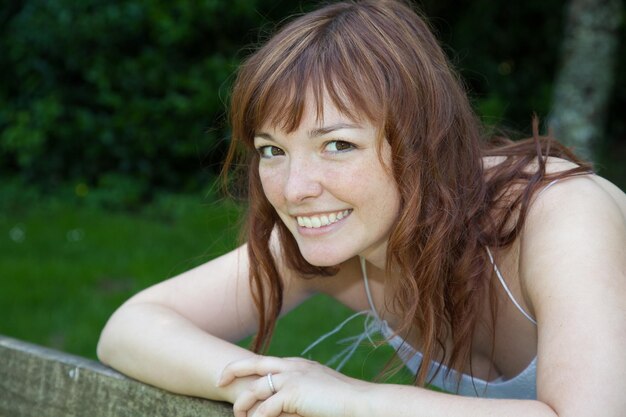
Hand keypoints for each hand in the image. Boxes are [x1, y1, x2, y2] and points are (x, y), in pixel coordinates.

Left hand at [217, 355, 367, 416]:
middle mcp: (292, 366)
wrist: (360, 402)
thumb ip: (297, 392)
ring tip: (238, 416)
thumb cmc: (342, 401)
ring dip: (244, 404)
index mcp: (297, 364)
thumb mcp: (316, 390)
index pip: (265, 361)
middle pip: (254, 364)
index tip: (231, 375)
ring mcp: (293, 378)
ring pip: (256, 388)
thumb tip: (281, 404)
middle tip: (218, 382)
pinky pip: (266, 408)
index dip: (246, 367)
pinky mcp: (294, 393)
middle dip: (233, 371)